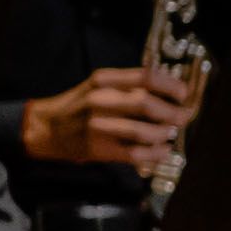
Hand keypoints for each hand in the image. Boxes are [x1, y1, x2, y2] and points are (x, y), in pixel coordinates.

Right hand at [24, 67, 195, 172]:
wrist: (47, 128)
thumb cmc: (81, 106)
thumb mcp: (100, 86)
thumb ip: (131, 85)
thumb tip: (174, 92)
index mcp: (103, 80)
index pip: (145, 76)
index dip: (171, 85)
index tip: (183, 94)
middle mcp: (100, 100)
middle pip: (147, 104)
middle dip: (173, 113)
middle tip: (183, 117)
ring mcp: (98, 125)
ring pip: (144, 131)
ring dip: (165, 134)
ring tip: (170, 134)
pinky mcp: (99, 148)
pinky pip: (137, 154)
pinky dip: (157, 153)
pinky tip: (162, 150)